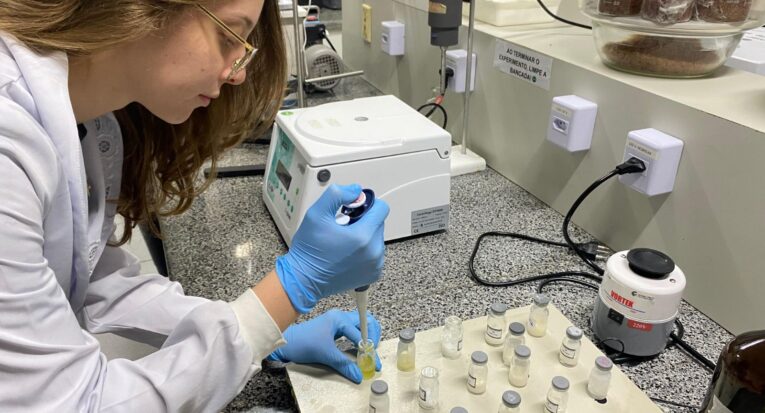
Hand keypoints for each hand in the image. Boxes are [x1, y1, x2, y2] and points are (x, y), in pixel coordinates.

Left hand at [267, 309, 382, 383]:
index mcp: (339, 319)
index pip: (360, 333)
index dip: (368, 349)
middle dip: (372, 335)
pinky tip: (358, 348)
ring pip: (360, 323)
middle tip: (373, 351)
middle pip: (365, 321)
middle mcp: (340, 316)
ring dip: (367, 335)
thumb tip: (359, 375)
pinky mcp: (334, 326)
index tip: (372, 362)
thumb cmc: (304, 344)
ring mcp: (337, 320)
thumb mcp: (326, 355)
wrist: (287, 343)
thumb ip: (344, 365)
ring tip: (368, 350)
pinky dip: (359, 336)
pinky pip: (353, 328)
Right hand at [275, 184, 388, 312]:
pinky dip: (364, 250)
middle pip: (378, 223)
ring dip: (364, 236)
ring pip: (377, 238)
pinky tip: (347, 254)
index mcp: (363, 236)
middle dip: (362, 221)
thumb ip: (337, 194)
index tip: (351, 209)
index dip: (365, 203)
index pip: (382, 208)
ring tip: (343, 242)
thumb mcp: (316, 213)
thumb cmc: (309, 251)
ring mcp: (375, 265)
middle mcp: (374, 252)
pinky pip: (375, 253)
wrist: (304, 280)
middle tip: (342, 227)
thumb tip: (355, 190)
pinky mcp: (372, 274)